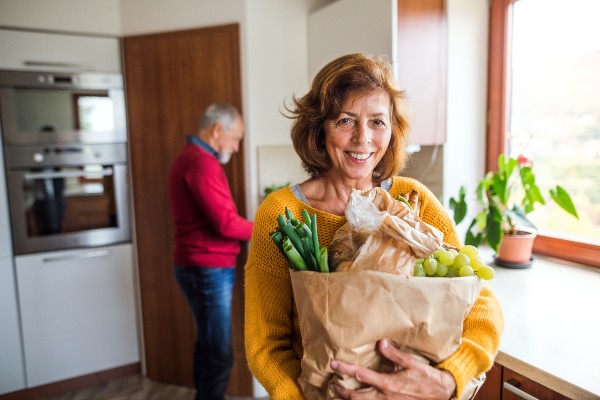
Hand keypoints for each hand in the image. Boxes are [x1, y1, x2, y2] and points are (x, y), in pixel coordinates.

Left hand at [329, 339, 455, 399]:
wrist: (441, 394)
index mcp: (388, 383)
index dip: (346, 369)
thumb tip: (381, 342)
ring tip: (334, 396)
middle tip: (331, 384)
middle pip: (356, 396)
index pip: (362, 375)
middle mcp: (384, 397)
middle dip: (341, 391)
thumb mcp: (411, 364)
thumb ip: (394, 354)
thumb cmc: (426, 378)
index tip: (334, 363)